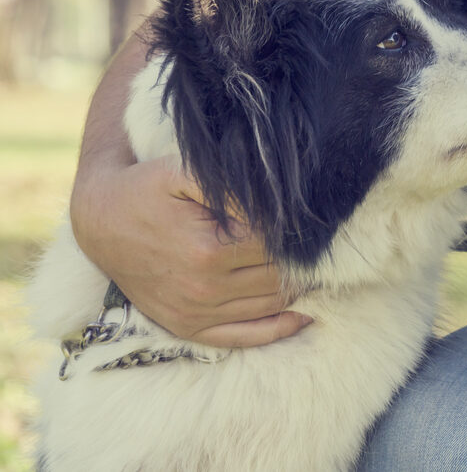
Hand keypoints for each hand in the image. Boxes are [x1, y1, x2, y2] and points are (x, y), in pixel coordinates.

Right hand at [70, 155, 311, 346]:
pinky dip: (281, 328)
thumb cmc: (148, 188)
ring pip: (272, 306)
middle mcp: (204, 289)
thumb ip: (234, 186)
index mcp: (209, 250)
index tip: (314, 220)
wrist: (100, 220)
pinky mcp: (189, 328)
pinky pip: (246, 337)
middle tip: (323, 243)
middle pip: (281, 277)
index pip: (279, 246)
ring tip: (317, 267)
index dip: (300, 232)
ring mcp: (196, 313)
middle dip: (305, 260)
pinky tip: (305, 313)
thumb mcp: (186, 172)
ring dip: (300, 289)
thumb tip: (280, 205)